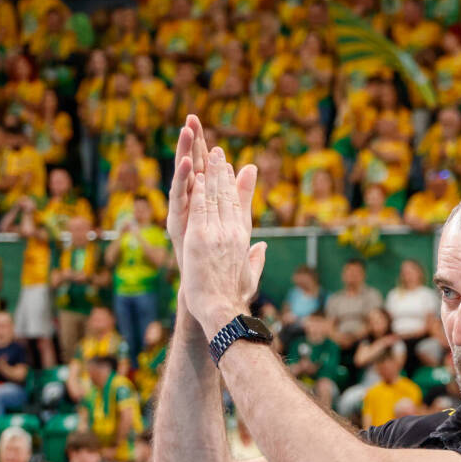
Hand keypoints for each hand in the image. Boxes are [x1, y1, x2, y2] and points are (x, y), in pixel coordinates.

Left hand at [179, 143, 267, 339]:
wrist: (223, 309)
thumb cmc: (234, 297)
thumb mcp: (250, 274)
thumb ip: (257, 257)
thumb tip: (263, 246)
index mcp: (243, 240)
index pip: (239, 206)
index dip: (234, 186)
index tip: (231, 169)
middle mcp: (232, 233)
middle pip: (227, 196)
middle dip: (222, 172)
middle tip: (217, 152)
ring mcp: (216, 234)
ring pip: (214, 197)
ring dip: (210, 173)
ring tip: (206, 154)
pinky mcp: (200, 238)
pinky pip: (199, 208)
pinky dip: (199, 191)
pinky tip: (197, 175)